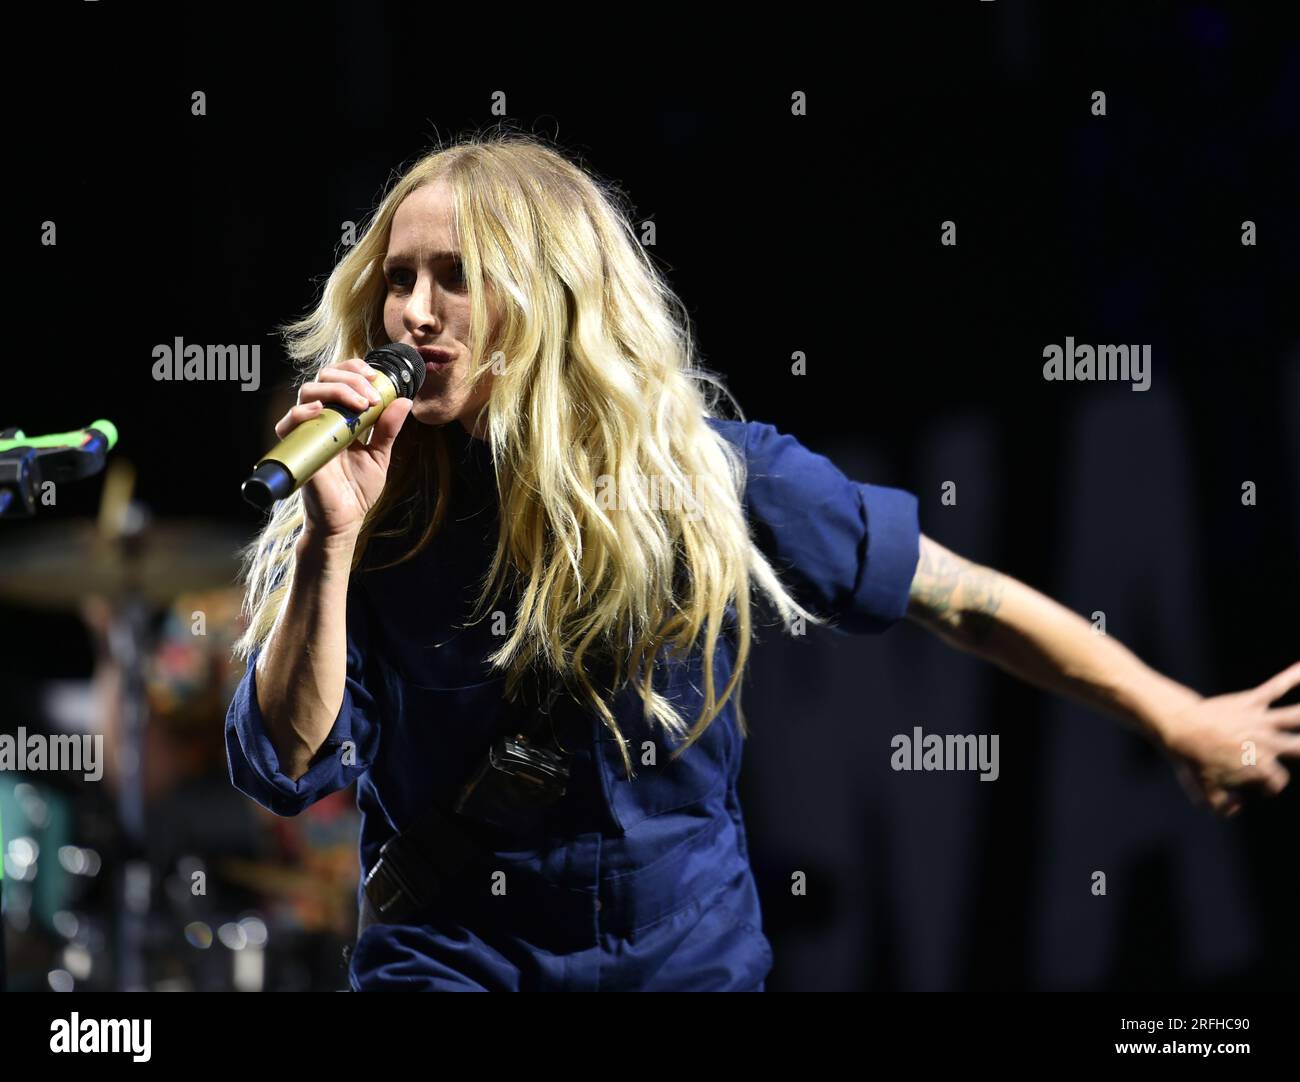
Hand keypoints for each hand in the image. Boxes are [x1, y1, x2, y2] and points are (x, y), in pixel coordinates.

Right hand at [273, 358, 413, 540]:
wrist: (345, 521)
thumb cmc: (357, 490)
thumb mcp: (380, 455)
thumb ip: (388, 429)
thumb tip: (404, 400)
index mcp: (340, 417)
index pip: (339, 378)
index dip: (354, 369)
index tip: (376, 377)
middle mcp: (321, 420)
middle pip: (324, 378)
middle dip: (351, 378)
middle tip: (372, 396)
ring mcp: (308, 433)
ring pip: (308, 392)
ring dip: (336, 390)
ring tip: (360, 404)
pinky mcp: (297, 450)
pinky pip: (287, 424)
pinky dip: (301, 413)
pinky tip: (320, 411)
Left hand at [1161, 660, 1299, 817]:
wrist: (1177, 726)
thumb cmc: (1190, 760)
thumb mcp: (1204, 792)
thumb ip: (1222, 807)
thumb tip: (1239, 806)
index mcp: (1261, 767)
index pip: (1276, 781)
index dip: (1267, 785)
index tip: (1256, 784)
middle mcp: (1268, 743)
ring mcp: (1261, 720)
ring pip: (1296, 715)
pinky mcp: (1251, 701)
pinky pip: (1276, 687)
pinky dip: (1292, 676)